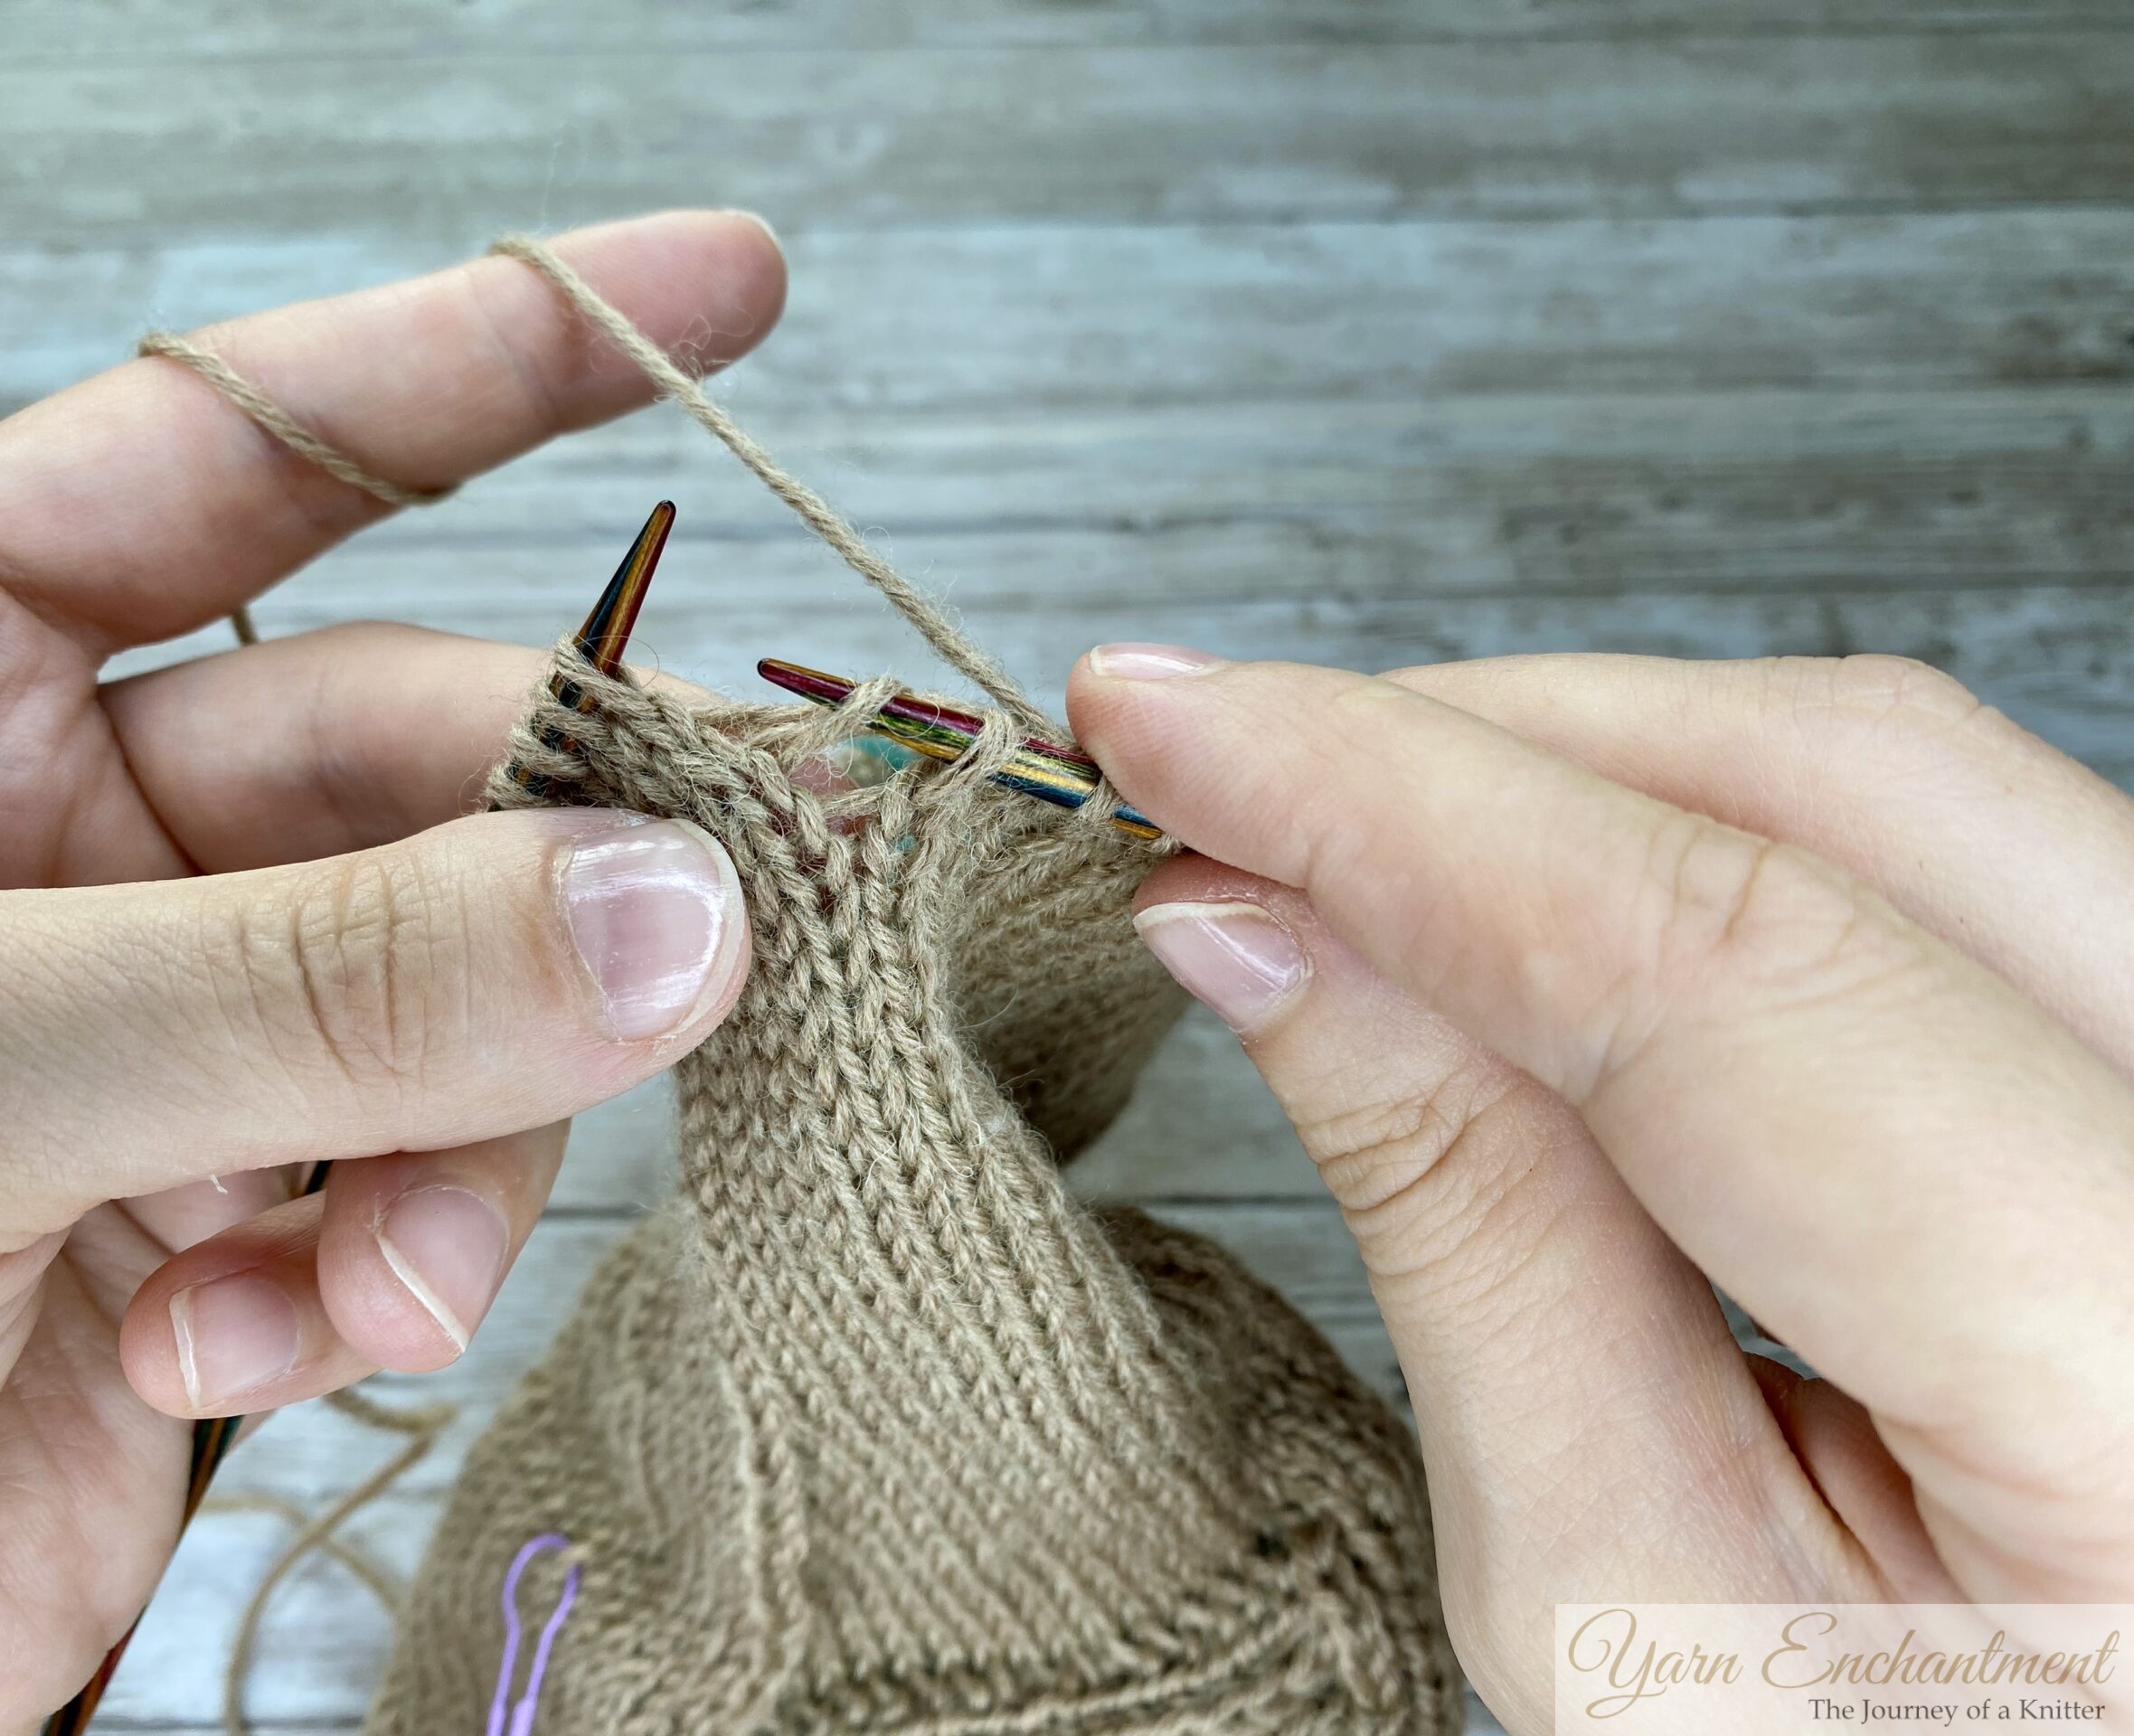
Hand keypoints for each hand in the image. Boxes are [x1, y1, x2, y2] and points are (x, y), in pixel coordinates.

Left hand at [0, 212, 780, 1732]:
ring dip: (454, 1132)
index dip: (483, 360)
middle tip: (711, 920)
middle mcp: (34, 828)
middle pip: (404, 754)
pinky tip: (262, 1347)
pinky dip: (376, 1272)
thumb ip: (315, 982)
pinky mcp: (220, 1219)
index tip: (718, 293)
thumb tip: (666, 906)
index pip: (229, 450)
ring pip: (448, 986)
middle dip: (544, 858)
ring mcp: (145, 1022)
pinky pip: (410, 1182)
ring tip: (365, 1275)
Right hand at [1072, 647, 2133, 1730]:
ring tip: (1340, 832)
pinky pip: (1943, 865)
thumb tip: (1272, 942)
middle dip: (1480, 745)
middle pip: (1854, 789)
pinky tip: (1527, 890)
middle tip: (1221, 760)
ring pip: (1907, 788)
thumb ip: (1473, 1245)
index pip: (1731, 960)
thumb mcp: (1645, 1624)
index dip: (1399, 804)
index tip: (1169, 729)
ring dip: (1579, 777)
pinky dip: (1699, 846)